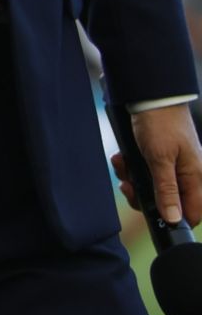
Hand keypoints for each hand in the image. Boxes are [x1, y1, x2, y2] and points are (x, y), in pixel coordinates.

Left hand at [114, 104, 201, 224]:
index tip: (149, 212)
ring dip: (132, 179)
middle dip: (142, 195)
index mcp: (196, 178)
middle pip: (167, 202)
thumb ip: (167, 190)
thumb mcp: (160, 159)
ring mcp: (172, 165)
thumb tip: (174, 219)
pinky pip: (144, 172)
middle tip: (127, 185)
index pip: (192, 213)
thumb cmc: (161, 123)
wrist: (149, 95)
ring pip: (152, 187)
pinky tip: (120, 158)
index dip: (172, 218)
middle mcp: (187, 174)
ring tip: (121, 166)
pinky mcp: (158, 157)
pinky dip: (130, 168)